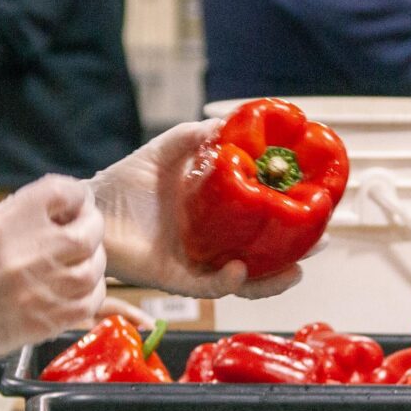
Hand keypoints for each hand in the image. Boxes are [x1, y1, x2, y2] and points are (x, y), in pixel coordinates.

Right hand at [0, 175, 105, 399]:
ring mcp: (37, 290)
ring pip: (93, 268)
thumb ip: (22, 215)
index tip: (76, 202)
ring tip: (78, 261)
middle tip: (84, 231)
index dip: (76, 195)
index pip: (63, 192)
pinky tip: (76, 290)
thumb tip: (64, 208)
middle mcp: (25, 255)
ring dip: (93, 261)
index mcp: (4, 223)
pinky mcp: (44, 322)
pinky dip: (89, 293)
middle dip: (90, 227)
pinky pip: (87, 303)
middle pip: (87, 232)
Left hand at [90, 123, 304, 299]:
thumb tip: (227, 124)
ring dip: (271, 279)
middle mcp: (212, 243)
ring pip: (243, 281)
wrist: (91, 208)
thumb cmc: (126, 182)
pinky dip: (226, 280)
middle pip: (263, 256)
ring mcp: (196, 263)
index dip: (289, 216)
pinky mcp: (175, 278)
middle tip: (319, 241)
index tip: (315, 203)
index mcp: (217, 215)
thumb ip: (196, 137)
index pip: (261, 220)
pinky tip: (241, 269)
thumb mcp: (167, 150)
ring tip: (294, 270)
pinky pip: (207, 285)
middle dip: (294, 254)